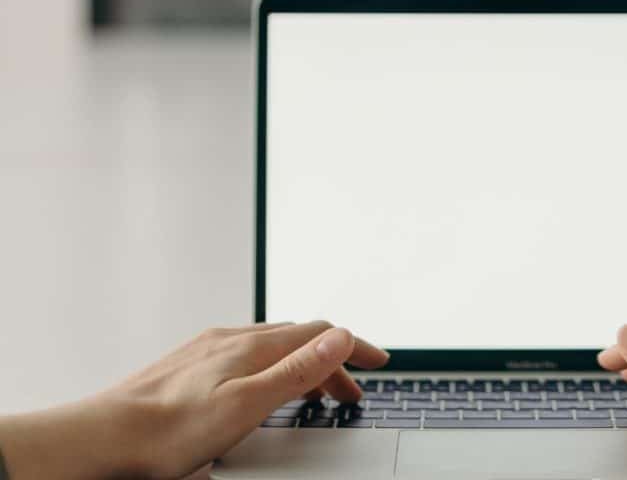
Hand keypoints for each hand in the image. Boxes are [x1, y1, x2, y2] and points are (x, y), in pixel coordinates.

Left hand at [0, 321, 388, 478]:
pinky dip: (272, 368)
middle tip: (351, 393)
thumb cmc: (169, 431)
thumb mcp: (248, 404)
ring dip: (302, 365)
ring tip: (314, 393)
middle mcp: (230, 339)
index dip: (354, 347)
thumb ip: (298, 369)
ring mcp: (208, 349)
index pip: (320, 333)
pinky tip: (261, 386)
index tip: (379, 361)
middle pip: (298, 339)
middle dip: (332, 362)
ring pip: (271, 347)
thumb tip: (340, 335)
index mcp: (251, 347)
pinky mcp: (189, 364)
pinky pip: (246, 355)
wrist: (102, 437)